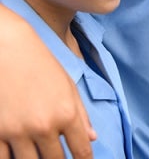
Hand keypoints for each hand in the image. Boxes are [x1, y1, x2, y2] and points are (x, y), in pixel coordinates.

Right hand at [0, 5, 94, 158]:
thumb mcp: (67, 85)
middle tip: (57, 153)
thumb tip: (92, 137)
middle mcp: (44, 126)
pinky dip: (11, 157)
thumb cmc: (42, 64)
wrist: (8, 48)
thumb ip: (81, 113)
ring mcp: (18, 131)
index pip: (81, 151)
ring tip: (39, 150)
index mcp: (67, 113)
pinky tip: (17, 151)